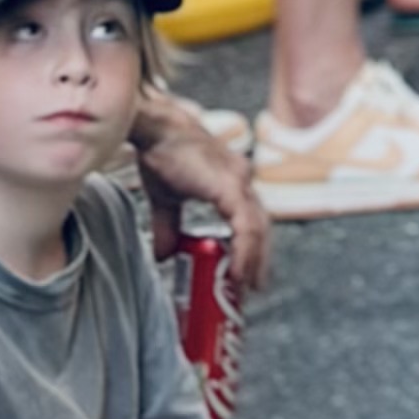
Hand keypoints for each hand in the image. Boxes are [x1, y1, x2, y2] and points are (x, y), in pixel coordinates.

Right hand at [130, 85, 270, 296]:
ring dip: (254, 259)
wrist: (156, 130)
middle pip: (261, 225)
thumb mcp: (165, 199)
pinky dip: (244, 248)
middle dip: (259, 258)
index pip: (252, 218)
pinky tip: (238, 269)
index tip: (245, 273)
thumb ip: (168, 227)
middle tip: (251, 288)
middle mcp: (241, 179)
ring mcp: (238, 180)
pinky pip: (244, 223)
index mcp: (231, 181)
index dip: (253, 246)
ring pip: (257, 226)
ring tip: (246, 285)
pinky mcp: (228, 185)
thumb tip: (163, 257)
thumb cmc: (161, 156)